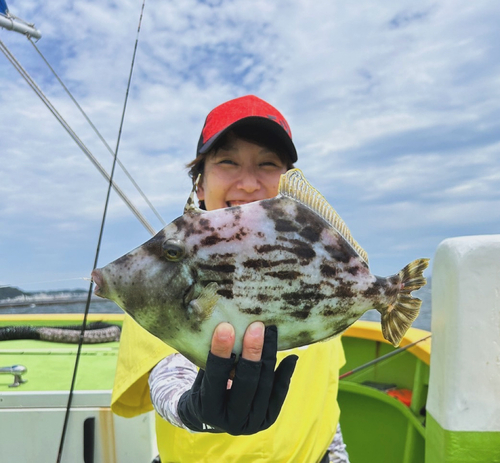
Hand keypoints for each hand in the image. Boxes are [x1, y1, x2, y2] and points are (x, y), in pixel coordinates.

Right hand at [177, 322, 297, 434]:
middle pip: (246, 382)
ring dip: (269, 355)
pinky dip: (285, 373)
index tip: (225, 327)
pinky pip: (279, 393)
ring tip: (271, 331)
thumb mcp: (203, 375)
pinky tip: (291, 356)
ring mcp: (253, 422)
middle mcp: (232, 421)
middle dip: (252, 352)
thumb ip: (211, 357)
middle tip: (257, 326)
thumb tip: (226, 323)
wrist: (215, 416)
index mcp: (209, 408)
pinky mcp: (268, 419)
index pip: (215, 377)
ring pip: (265, 385)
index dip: (221, 352)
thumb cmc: (206, 387)